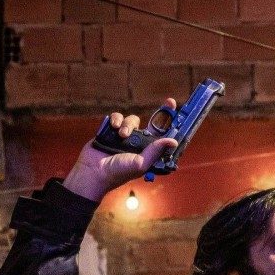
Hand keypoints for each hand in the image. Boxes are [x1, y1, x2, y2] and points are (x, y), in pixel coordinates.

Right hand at [62, 98, 179, 201]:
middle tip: (170, 102)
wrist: (93, 170)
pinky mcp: (111, 130)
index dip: (171, 125)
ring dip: (129, 125)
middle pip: (152, 123)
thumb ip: (156, 151)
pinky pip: (117, 117)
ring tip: (122, 135)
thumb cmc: (118, 172)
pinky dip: (116, 120)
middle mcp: (139, 142)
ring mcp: (125, 135)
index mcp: (149, 150)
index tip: (181, 116)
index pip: (163, 136)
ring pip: (133, 120)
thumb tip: (174, 141)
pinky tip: (113, 128)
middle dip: (162, 112)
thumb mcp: (141, 163)